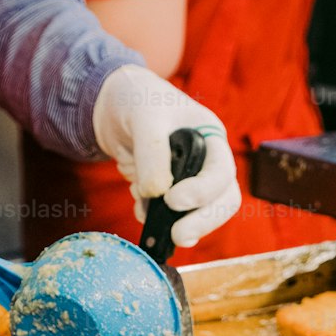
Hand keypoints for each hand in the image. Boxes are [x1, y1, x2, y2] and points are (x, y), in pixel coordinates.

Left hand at [91, 65, 240, 246]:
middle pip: (223, 199)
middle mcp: (207, 160)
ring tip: (155, 225)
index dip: (203, 192)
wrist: (112, 106)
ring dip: (181, 224)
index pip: (222, 172)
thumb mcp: (144, 117)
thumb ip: (152, 153)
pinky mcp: (168, 192)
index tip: (172, 200)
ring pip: (201, 213)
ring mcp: (189, 178)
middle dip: (203, 221)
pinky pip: (171, 215)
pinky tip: (140, 209)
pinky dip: (156, 219)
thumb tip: (157, 193)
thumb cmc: (136, 100)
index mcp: (211, 136)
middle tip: (178, 236)